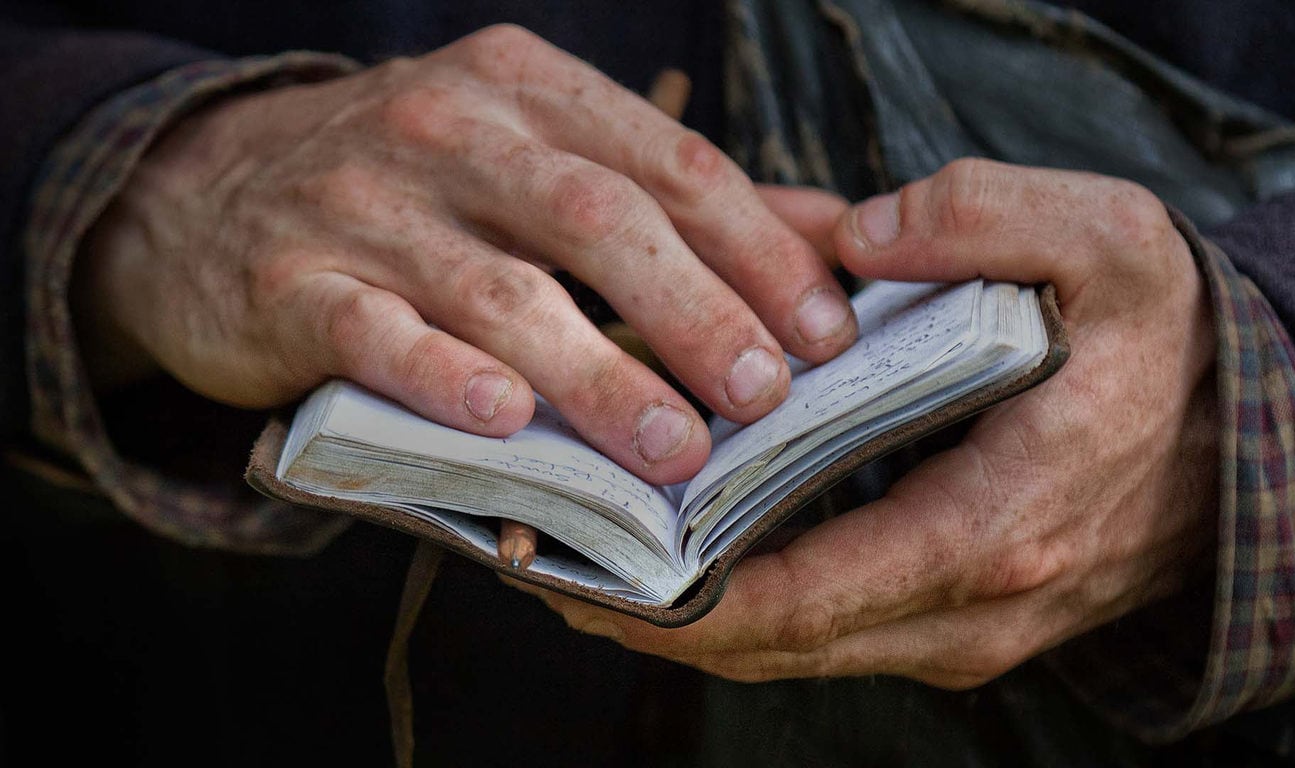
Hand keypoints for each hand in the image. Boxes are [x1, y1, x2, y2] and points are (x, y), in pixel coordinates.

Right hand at [74, 25, 856, 484]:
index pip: (671, 164)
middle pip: (599, 221)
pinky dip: (444, 377)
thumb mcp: (535, 154)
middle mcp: (449, 130)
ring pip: (500, 289)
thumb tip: (830, 239)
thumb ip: (671, 195)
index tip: (825, 334)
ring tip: (673, 446)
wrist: (208, 190)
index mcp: (527, 89)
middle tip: (764, 396)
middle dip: (697, 312)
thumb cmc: (415, 187)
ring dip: (597, 372)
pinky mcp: (295, 285)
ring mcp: (365, 205)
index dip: (760, 251)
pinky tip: (505, 420)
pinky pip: (377, 333)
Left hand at [524, 159, 1219, 686]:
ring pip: (792, 649)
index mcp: (990, 527)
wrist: (1247, 439)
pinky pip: (828, 629)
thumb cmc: (1172, 347)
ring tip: (585, 557)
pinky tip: (679, 552)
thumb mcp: (1111, 242)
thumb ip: (984, 216)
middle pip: (771, 643)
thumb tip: (856, 237)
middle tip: (545, 556)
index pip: (799, 596)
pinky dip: (745, 600)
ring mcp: (961, 629)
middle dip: (649, 613)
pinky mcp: (955, 619)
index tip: (580, 565)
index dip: (675, 596)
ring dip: (685, 614)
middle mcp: (968, 609)